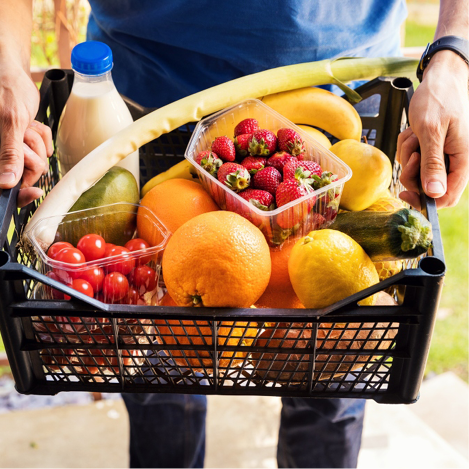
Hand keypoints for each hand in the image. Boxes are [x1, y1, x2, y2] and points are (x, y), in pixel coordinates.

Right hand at [0, 65, 52, 206]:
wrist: (12, 72)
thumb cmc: (6, 89)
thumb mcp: (10, 122)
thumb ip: (9, 154)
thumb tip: (6, 182)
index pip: (4, 184)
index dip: (19, 192)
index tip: (34, 192)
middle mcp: (0, 153)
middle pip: (24, 175)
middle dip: (31, 158)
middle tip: (24, 139)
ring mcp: (9, 148)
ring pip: (35, 162)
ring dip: (36, 142)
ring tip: (26, 126)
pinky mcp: (21, 142)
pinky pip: (41, 150)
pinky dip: (42, 137)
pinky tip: (32, 124)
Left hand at [397, 51, 468, 209]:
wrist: (439, 79)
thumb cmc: (439, 100)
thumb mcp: (432, 132)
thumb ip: (433, 164)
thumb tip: (434, 193)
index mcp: (463, 161)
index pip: (446, 196)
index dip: (425, 200)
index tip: (405, 193)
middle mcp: (453, 162)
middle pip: (426, 186)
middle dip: (413, 170)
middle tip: (413, 152)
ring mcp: (440, 156)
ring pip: (415, 172)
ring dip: (408, 154)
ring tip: (415, 134)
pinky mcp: (429, 149)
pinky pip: (410, 158)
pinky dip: (407, 146)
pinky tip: (412, 131)